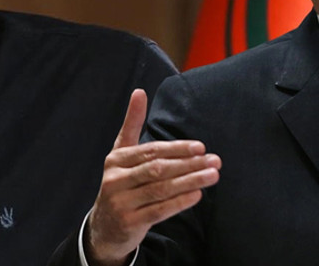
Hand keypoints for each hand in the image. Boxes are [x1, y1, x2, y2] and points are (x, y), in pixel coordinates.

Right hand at [84, 89, 220, 265]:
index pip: (151, 151)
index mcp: (116, 160)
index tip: (201, 147)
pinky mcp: (129, 223)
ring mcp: (121, 203)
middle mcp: (115, 180)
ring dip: (190, 182)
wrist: (104, 226)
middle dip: (188, 164)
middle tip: (215, 161)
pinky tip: (197, 195)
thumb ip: (132, 124)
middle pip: (158, 169)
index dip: (177, 149)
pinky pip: (159, 210)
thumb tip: (139, 91)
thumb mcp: (121, 153)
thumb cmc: (120, 183)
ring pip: (161, 189)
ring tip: (212, 176)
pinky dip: (179, 202)